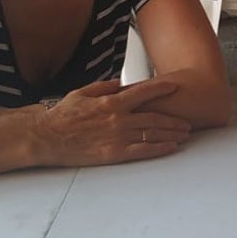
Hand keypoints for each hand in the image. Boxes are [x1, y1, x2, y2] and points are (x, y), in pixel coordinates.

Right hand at [32, 78, 191, 166]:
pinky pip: (142, 151)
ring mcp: (117, 137)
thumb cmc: (63, 115)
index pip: (144, 92)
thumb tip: (120, 84)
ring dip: (171, 134)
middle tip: (188, 121)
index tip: (176, 86)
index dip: (162, 88)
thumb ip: (104, 87)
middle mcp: (118, 119)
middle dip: (174, 119)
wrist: (48, 137)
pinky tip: (170, 147)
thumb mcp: (82, 92)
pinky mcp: (113, 153)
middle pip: (155, 117)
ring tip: (184, 134)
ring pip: (152, 134)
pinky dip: (159, 149)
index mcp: (111, 102)